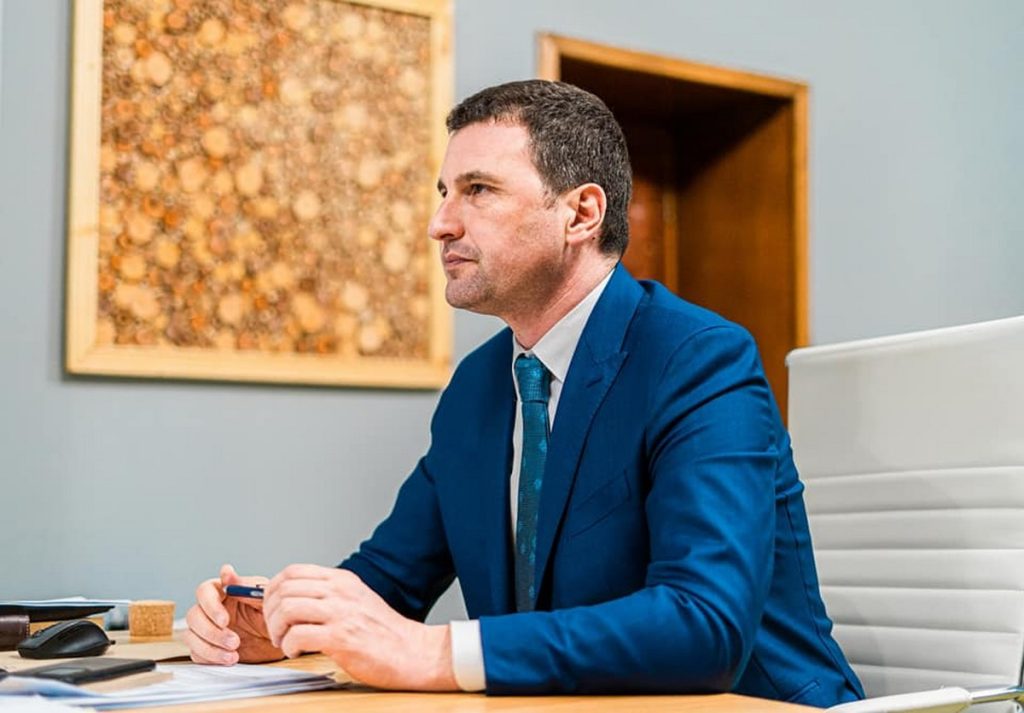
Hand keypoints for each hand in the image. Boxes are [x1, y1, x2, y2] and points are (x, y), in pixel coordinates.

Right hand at [183, 563, 283, 664]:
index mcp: (224, 591)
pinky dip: (211, 658)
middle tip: (234, 640)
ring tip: (234, 653)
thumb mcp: (265, 599)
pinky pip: (197, 654)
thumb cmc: (273, 614)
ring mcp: (208, 629)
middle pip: (194, 615)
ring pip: (191, 636)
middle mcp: (212, 609)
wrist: (280, 639)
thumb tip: (226, 572)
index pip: (204, 591)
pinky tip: (229, 659)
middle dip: (212, 631)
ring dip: (210, 647)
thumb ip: (246, 587)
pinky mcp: (208, 648)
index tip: (225, 620)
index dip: (210, 606)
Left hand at [263, 564, 456, 690]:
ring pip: (287, 609)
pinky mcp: (340, 638)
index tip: (271, 607)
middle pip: (284, 589)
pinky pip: (297, 636)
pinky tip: (296, 652)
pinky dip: (289, 646)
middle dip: (270, 612)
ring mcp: (340, 613)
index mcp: (342, 580)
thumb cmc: (384, 632)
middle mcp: (340, 592)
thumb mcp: (357, 599)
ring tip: (284, 642)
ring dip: (277, 629)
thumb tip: (295, 599)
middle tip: (275, 629)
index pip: (293, 571)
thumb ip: (330, 595)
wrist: (412, 652)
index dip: (272, 589)